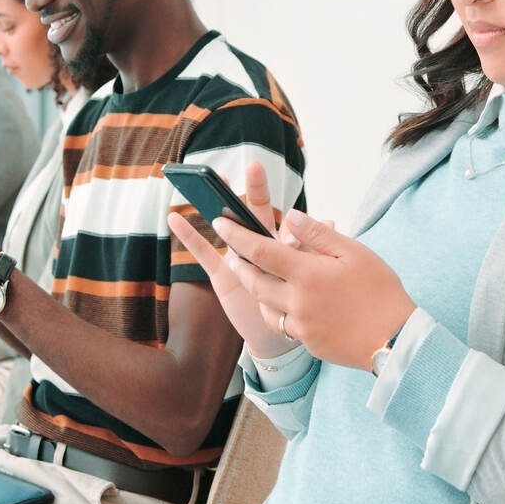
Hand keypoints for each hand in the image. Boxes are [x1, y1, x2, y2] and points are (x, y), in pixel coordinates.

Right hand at [168, 161, 303, 359]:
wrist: (279, 336)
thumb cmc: (297, 304)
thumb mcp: (310, 280)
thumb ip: (315, 250)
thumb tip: (330, 221)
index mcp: (287, 249)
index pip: (290, 229)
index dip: (294, 225)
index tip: (296, 219)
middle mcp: (263, 247)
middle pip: (258, 215)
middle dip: (256, 191)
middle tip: (255, 167)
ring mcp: (241, 259)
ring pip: (230, 228)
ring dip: (219, 206)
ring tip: (208, 182)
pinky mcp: (223, 274)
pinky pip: (203, 253)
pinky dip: (189, 236)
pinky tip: (174, 217)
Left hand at [214, 209, 415, 371]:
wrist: (395, 340)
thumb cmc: (380, 292)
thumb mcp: (355, 253)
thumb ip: (319, 235)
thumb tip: (291, 218)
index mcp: (307, 274)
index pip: (260, 250)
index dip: (236, 235)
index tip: (220, 222)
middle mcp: (297, 301)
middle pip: (254, 281)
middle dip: (239, 265)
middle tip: (232, 253)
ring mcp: (300, 325)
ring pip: (265, 305)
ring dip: (257, 289)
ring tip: (258, 277)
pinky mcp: (308, 342)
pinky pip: (284, 324)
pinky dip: (279, 310)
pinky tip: (288, 303)